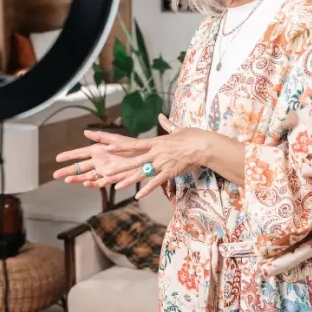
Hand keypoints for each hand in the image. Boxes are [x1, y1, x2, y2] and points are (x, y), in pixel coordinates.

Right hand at [52, 137, 135, 188]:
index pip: (79, 154)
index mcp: (97, 151)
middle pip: (79, 167)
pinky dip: (92, 184)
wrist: (144, 157)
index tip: (57, 158)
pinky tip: (85, 183)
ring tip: (67, 180)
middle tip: (55, 174)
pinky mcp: (111, 179)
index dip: (69, 156)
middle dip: (67, 171)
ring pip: (86, 176)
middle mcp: (98, 162)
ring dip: (77, 179)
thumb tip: (85, 132)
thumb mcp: (115, 139)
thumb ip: (100, 137)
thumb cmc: (131, 146)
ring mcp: (103, 171)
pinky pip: (99, 183)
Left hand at [93, 114, 211, 198]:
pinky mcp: (170, 172)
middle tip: (106, 172)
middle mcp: (157, 153)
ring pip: (143, 173)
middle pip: (134, 161)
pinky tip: (138, 196)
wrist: (205, 146)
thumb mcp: (178, 129)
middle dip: (120, 167)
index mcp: (157, 142)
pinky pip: (156, 182)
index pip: (135, 145)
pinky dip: (147, 190)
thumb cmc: (194, 136)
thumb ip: (167, 124)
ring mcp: (163, 163)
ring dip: (129, 180)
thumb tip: (161, 116)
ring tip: (117, 187)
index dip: (121, 147)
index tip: (108, 147)